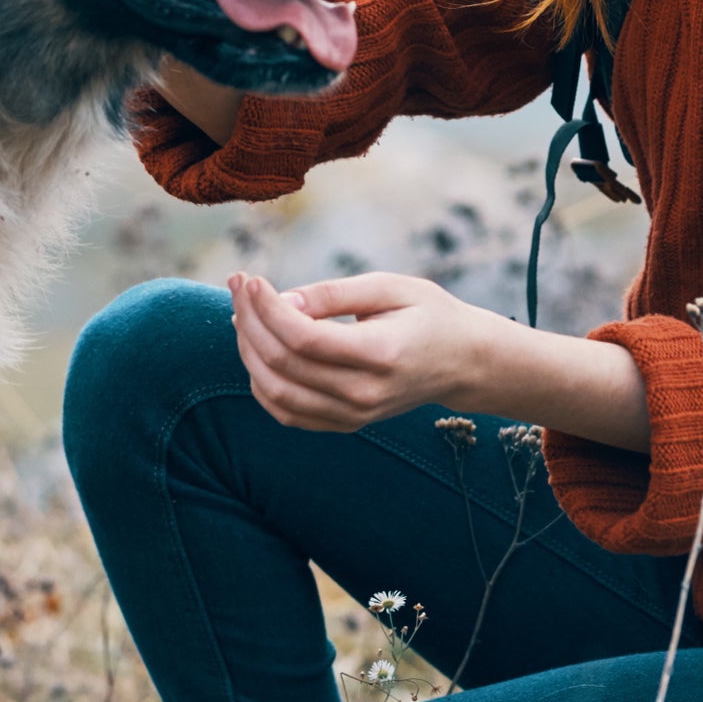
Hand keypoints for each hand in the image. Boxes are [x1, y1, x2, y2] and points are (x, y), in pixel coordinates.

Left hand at [230, 270, 660, 448]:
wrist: (464, 363)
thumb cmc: (429, 315)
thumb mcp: (390, 287)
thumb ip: (333, 294)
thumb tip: (282, 300)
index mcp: (379, 355)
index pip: (301, 337)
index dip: (265, 306)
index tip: (250, 277)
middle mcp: (363, 394)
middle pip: (281, 364)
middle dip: (248, 320)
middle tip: (238, 284)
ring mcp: (353, 415)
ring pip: (275, 392)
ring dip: (247, 351)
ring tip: (243, 313)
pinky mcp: (344, 424)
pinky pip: (286, 413)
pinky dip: (261, 383)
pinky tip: (256, 348)